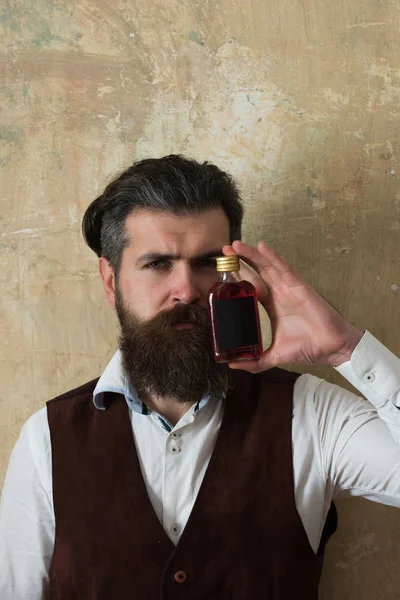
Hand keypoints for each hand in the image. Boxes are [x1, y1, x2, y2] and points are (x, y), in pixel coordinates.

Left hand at [222, 240, 362, 372]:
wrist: (329, 348)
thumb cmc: (307, 347)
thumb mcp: (274, 355)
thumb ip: (255, 361)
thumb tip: (233, 364)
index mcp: (270, 304)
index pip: (250, 285)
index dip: (236, 276)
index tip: (220, 271)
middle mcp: (278, 293)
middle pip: (256, 271)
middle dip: (239, 260)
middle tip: (223, 250)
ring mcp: (288, 287)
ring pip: (267, 266)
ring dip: (251, 254)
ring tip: (235, 245)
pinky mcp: (299, 286)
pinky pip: (284, 268)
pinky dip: (273, 257)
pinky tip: (261, 247)